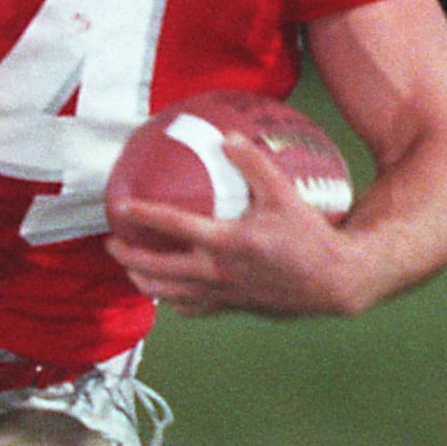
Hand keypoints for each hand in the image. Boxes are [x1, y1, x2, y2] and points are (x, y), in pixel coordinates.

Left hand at [105, 133, 366, 316]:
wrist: (335, 282)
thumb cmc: (311, 237)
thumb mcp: (285, 193)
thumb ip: (254, 164)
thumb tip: (228, 136)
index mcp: (227, 242)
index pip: (174, 226)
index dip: (144, 215)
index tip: (121, 207)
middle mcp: (218, 272)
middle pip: (159, 268)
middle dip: (129, 257)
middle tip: (111, 244)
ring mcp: (223, 294)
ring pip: (170, 294)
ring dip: (145, 281)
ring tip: (130, 270)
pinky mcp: (233, 307)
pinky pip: (194, 308)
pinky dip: (174, 301)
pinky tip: (168, 295)